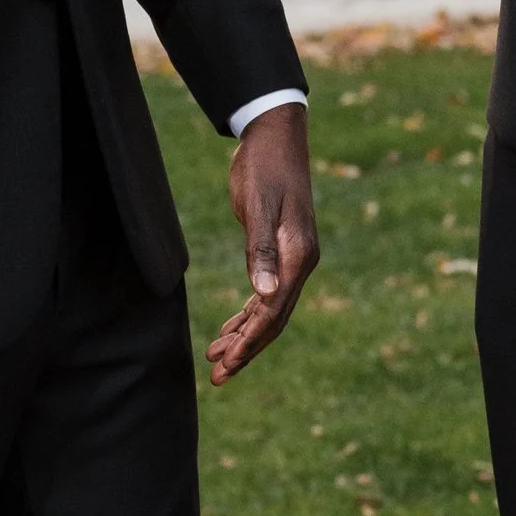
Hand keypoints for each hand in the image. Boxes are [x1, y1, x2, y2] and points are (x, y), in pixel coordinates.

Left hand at [208, 101, 318, 382]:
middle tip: (218, 377)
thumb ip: (261, 250)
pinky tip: (229, 329)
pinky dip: (247, 314)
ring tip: (216, 359)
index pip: (273, 312)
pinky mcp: (278, 252)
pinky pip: (264, 294)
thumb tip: (264, 296)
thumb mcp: (259, 207)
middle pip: (273, 320)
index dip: (249, 341)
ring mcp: (291, 259)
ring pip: (268, 311)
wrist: (274, 138)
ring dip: (243, 336)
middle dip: (245, 349)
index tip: (227, 364)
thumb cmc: (264, 168)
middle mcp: (299, 263)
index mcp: (297, 256)